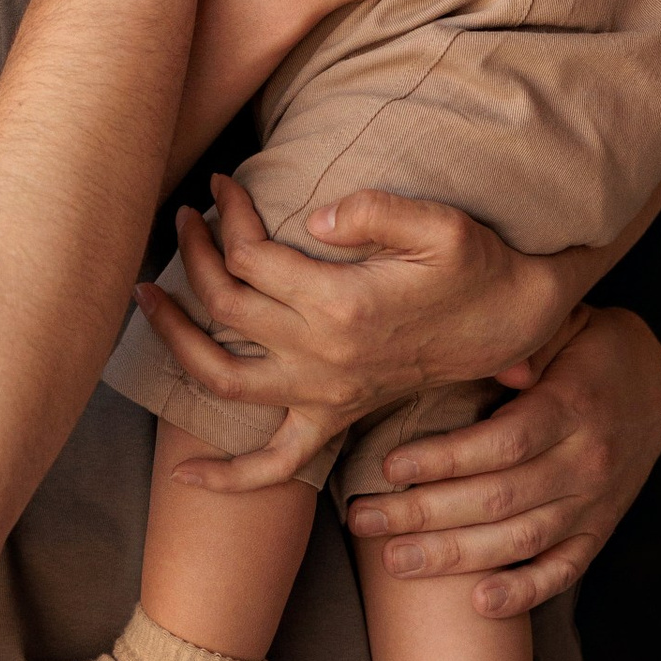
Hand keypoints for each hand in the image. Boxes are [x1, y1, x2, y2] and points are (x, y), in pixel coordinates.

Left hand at [136, 173, 579, 491]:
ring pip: (221, 380)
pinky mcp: (336, 418)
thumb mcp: (440, 223)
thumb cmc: (477, 266)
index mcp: (341, 303)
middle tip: (187, 218)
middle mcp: (323, 356)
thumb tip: (309, 215)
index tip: (223, 183)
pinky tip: (186, 474)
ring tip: (147, 297)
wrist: (513, 320)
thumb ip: (373, 212)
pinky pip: (275, 464)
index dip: (228, 214)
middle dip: (194, 254)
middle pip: (224, 307)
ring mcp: (325, 394)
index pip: (251, 257)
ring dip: (173, 340)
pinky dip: (229, 477)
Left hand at [344, 306, 660, 617]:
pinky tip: (479, 604)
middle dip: (424, 514)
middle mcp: (586, 462)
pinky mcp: (599, 530)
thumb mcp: (564, 325)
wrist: (657, 384)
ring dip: (454, 557)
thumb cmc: (589, 347)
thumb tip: (489, 359)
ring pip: (520, 540)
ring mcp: (594, 503)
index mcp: (573, 407)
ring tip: (393, 562)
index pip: (503, 444)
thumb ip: (524, 343)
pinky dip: (525, 592)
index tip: (387, 467)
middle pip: (498, 499)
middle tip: (362, 519)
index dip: (443, 460)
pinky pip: (564, 571)